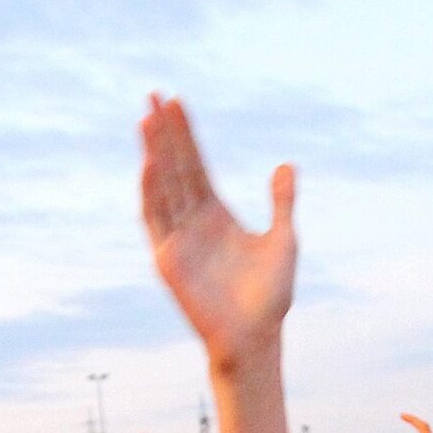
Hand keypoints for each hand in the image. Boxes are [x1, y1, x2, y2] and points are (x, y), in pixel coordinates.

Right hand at [139, 94, 296, 369]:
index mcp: (217, 214)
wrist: (256, 337)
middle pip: (175, 167)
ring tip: (146, 119)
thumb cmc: (271, 296)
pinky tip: (149, 165)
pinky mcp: (167, 260)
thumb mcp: (283, 240)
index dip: (187, 134)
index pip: (196, 164)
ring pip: (162, 187)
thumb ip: (281, 202)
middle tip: (153, 95)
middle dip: (164, 133)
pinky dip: (151, 192)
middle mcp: (192, 222)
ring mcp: (177, 239)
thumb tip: (286, 164)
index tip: (177, 101)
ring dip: (153, 154)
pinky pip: (155, 221)